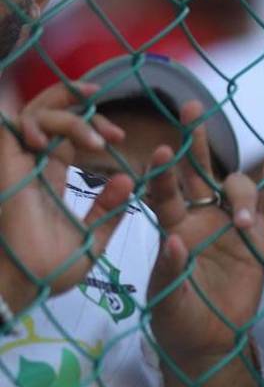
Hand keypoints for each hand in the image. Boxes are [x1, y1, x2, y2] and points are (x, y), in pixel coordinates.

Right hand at [0, 82, 134, 308]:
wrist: (28, 285)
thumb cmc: (53, 268)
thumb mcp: (91, 237)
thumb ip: (108, 210)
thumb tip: (129, 181)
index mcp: (49, 175)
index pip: (65, 132)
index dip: (90, 122)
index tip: (120, 136)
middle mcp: (31, 163)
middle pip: (48, 112)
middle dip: (78, 101)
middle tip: (110, 121)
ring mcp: (17, 163)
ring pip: (35, 113)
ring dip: (68, 116)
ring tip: (96, 142)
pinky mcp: (6, 167)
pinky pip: (12, 127)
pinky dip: (34, 123)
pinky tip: (50, 140)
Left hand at [146, 101, 263, 373]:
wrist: (210, 341)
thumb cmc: (177, 320)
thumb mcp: (166, 301)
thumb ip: (170, 272)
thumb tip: (175, 241)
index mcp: (172, 227)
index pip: (165, 191)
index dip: (164, 170)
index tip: (162, 150)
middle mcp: (201, 218)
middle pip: (198, 172)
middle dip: (196, 141)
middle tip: (192, 108)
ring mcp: (231, 225)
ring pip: (236, 188)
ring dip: (242, 193)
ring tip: (245, 222)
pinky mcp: (258, 238)